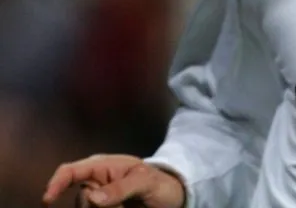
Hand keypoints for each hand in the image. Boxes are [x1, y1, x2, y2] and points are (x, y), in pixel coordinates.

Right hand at [42, 154, 185, 207]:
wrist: (172, 197)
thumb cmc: (159, 183)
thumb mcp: (146, 182)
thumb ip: (121, 187)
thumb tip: (92, 198)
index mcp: (102, 166)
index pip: (71, 171)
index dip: (56, 183)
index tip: (48, 200)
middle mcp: (95, 183)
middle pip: (81, 200)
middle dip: (99, 206)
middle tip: (125, 205)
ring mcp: (99, 200)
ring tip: (128, 206)